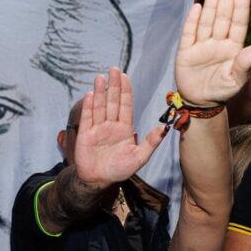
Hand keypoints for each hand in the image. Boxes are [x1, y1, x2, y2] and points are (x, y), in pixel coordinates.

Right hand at [74, 68, 167, 186]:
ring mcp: (97, 128)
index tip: (125, 77)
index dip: (126, 91)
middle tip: (114, 69)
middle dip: (114, 86)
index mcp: (124, 128)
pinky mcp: (85, 134)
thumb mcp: (139, 158)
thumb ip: (151, 143)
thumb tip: (165, 128)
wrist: (99, 180)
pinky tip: (90, 94)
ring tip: (101, 77)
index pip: (126, 105)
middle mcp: (111, 125)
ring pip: (99, 106)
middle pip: (112, 101)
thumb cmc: (119, 170)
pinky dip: (88, 106)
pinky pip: (87, 117)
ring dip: (100, 92)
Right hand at [174, 0, 250, 104]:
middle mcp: (218, 42)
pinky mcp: (186, 51)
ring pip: (207, 21)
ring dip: (211, 4)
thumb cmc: (222, 90)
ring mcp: (201, 45)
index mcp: (233, 47)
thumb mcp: (236, 80)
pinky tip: (196, 6)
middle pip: (223, 17)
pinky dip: (192, 21)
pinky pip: (189, 34)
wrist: (200, 102)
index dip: (240, 6)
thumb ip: (246, 64)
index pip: (238, 23)